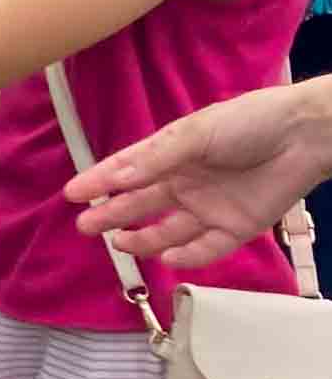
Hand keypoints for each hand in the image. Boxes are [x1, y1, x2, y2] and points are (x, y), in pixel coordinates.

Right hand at [67, 81, 331, 267]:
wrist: (305, 136)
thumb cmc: (249, 122)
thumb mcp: (194, 134)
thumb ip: (154, 161)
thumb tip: (115, 181)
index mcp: (173, 154)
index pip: (128, 169)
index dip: (100, 180)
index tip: (72, 193)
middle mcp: (187, 183)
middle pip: (142, 204)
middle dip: (112, 214)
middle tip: (86, 226)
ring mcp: (210, 207)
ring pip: (168, 231)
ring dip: (143, 238)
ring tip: (120, 243)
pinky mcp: (236, 228)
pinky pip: (206, 248)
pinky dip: (186, 256)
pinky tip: (167, 256)